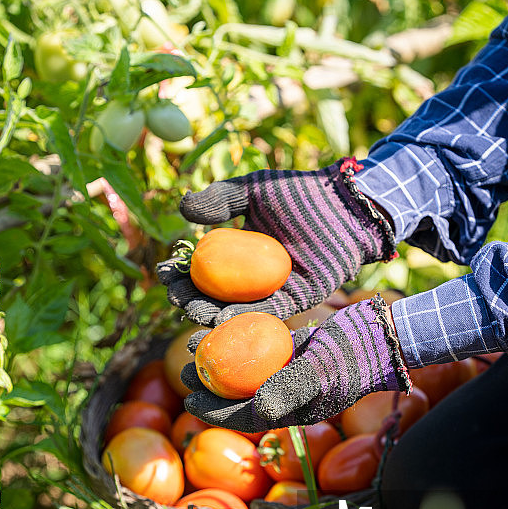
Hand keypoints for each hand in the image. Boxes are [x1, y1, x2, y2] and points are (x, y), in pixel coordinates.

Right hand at [157, 158, 395, 326]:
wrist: (343, 206)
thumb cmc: (300, 194)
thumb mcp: (253, 191)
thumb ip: (220, 199)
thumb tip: (181, 206)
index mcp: (239, 254)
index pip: (201, 268)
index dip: (180, 273)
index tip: (163, 272)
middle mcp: (252, 278)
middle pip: (212, 295)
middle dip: (188, 299)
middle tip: (175, 297)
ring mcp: (273, 291)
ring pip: (234, 309)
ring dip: (208, 314)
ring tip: (191, 310)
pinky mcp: (297, 301)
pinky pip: (266, 313)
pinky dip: (242, 317)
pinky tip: (220, 318)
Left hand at [180, 294, 411, 431]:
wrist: (379, 333)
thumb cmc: (353, 357)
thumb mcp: (321, 373)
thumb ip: (291, 389)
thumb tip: (260, 411)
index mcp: (291, 410)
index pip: (246, 417)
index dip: (214, 412)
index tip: (188, 401)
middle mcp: (287, 394)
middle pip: (238, 395)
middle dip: (209, 387)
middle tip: (181, 372)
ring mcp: (289, 371)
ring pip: (245, 369)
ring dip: (220, 360)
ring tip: (193, 345)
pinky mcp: (292, 349)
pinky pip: (258, 348)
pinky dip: (239, 340)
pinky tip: (219, 325)